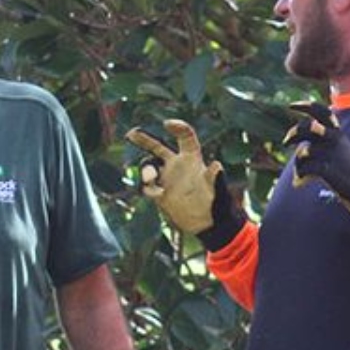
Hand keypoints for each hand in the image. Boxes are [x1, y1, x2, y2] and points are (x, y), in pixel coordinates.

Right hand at [125, 119, 222, 233]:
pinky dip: (148, 188)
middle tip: (131, 134)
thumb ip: (216, 179)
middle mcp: (177, 165)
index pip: (185, 137)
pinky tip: (158, 195)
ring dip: (146, 170)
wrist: (204, 224)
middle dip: (144, 139)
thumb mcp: (218, 192)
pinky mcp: (159, 191)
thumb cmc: (216, 206)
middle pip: (158, 146)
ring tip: (150, 180)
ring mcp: (167, 177)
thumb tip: (217, 165)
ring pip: (149, 166)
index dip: (178, 128)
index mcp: (192, 159)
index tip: (167, 124)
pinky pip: (147, 186)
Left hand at [283, 101, 349, 226]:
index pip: (321, 112)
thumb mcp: (339, 150)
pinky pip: (304, 168)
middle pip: (307, 127)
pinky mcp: (328, 169)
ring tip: (299, 173)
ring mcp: (331, 154)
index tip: (290, 105)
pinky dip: (299, 176)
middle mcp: (334, 139)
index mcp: (337, 133)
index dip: (305, 106)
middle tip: (285, 143)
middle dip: (293, 134)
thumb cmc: (347, 170)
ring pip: (303, 152)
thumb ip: (321, 144)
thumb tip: (299, 149)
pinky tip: (300, 183)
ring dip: (298, 164)